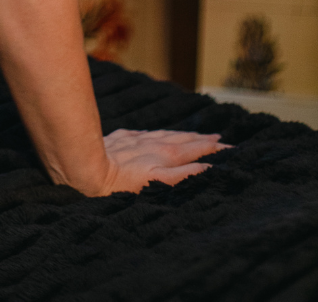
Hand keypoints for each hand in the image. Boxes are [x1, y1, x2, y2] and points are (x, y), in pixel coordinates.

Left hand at [90, 128, 229, 195]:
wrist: (86, 167)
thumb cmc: (119, 183)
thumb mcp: (156, 182)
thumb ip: (183, 173)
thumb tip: (207, 165)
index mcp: (165, 157)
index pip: (195, 152)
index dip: (213, 150)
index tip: (231, 148)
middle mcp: (154, 145)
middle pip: (184, 141)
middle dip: (203, 141)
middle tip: (221, 140)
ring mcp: (138, 141)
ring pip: (167, 135)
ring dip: (185, 135)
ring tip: (199, 135)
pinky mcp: (123, 138)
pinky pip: (148, 134)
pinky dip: (162, 134)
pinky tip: (163, 134)